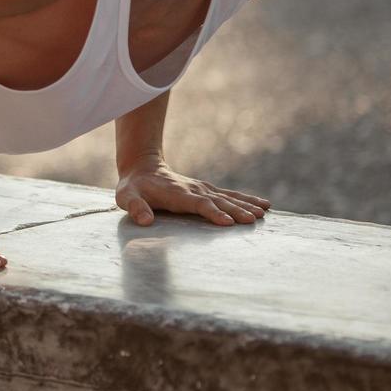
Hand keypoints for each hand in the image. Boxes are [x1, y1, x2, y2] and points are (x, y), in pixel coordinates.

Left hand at [115, 161, 270, 226]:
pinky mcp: (206, 190)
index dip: (212, 212)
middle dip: (236, 211)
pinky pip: (229, 195)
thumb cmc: (134, 188)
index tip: (227, 222)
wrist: (142, 167)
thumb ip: (135, 208)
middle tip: (254, 220)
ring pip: (227, 197)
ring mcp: (202, 189)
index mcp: (177, 194)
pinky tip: (263, 206)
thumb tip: (145, 221)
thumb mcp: (126, 197)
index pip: (198, 204)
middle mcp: (193, 190)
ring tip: (264, 212)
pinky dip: (246, 199)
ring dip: (246, 204)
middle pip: (218, 201)